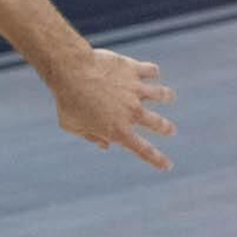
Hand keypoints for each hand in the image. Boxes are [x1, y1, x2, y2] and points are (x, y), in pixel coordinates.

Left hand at [49, 49, 174, 170]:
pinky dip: (153, 72)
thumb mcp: (72, 126)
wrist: (71, 71)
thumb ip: (91, 137)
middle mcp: (132, 112)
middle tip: (170, 130)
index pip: (143, 150)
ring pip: (162, 95)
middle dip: (167, 128)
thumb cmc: (66, 101)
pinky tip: (152, 72)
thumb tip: (105, 145)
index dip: (158, 160)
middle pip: (158, 124)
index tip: (168, 166)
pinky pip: (151, 71)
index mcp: (118, 130)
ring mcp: (136, 90)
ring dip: (167, 97)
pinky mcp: (134, 70)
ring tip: (169, 97)